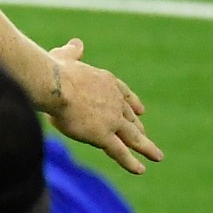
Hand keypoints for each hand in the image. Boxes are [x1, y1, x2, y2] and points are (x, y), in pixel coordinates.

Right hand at [41, 38, 163, 173]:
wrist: (55, 85)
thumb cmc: (55, 70)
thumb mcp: (66, 57)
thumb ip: (73, 52)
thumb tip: (77, 43)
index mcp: (107, 82)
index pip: (124, 95)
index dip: (132, 104)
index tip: (140, 110)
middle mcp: (114, 101)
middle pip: (130, 117)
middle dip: (138, 127)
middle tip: (144, 135)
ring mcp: (112, 120)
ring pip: (133, 137)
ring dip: (146, 147)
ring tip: (157, 156)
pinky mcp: (104, 135)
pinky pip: (120, 152)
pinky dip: (131, 162)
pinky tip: (140, 169)